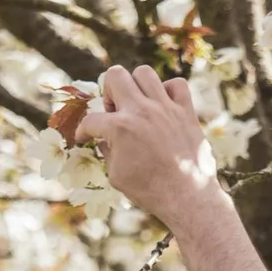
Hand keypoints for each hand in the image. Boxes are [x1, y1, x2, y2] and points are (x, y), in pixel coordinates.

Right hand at [77, 65, 230, 231]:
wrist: (188, 198)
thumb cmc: (150, 192)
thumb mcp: (116, 176)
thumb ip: (107, 152)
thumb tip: (104, 140)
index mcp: (119, 128)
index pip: (91, 120)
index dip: (83, 130)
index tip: (84, 137)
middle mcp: (141, 111)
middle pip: (115, 75)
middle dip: (109, 92)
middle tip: (115, 112)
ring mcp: (166, 108)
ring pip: (144, 73)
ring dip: (136, 86)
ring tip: (138, 105)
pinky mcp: (186, 112)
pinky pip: (177, 84)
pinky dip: (168, 91)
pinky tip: (164, 107)